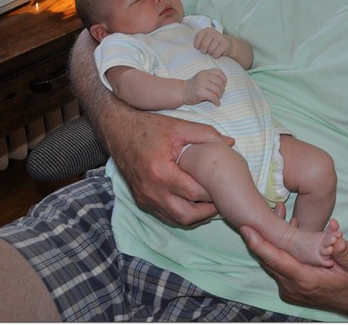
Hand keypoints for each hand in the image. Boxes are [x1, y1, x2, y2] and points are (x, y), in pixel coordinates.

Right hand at [104, 111, 234, 226]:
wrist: (117, 131)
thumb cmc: (148, 128)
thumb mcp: (179, 126)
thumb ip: (206, 134)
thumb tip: (230, 143)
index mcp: (161, 172)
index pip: (194, 192)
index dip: (212, 193)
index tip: (224, 187)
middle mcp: (151, 190)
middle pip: (185, 215)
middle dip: (206, 212)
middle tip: (220, 202)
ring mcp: (145, 198)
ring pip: (176, 220)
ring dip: (194, 216)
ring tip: (209, 205)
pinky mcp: (142, 200)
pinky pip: (165, 215)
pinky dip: (181, 214)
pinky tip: (192, 204)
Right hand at [184, 68, 225, 105]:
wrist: (183, 92)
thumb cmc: (195, 86)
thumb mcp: (202, 77)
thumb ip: (212, 77)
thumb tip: (224, 84)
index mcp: (205, 72)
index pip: (219, 72)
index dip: (224, 79)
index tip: (223, 85)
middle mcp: (203, 76)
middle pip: (220, 82)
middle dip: (222, 89)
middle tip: (220, 94)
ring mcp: (201, 84)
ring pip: (218, 90)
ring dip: (220, 96)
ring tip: (217, 98)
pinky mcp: (200, 92)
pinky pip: (213, 97)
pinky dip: (217, 101)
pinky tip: (217, 103)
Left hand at [194, 27, 230, 57]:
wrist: (227, 44)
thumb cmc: (213, 43)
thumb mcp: (205, 39)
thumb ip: (198, 41)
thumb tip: (190, 46)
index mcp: (207, 30)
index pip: (198, 37)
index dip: (197, 45)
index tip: (198, 48)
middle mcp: (213, 32)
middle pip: (204, 44)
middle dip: (204, 50)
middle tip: (207, 50)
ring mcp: (220, 37)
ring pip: (210, 50)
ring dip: (210, 53)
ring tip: (213, 50)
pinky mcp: (225, 44)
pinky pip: (216, 53)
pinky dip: (216, 55)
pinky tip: (218, 52)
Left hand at [242, 220, 347, 315]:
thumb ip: (344, 252)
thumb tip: (336, 238)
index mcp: (306, 281)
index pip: (276, 260)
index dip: (259, 244)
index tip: (246, 228)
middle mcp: (294, 287)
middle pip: (270, 259)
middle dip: (263, 235)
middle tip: (261, 211)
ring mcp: (292, 289)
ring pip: (274, 261)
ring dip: (273, 240)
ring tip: (277, 213)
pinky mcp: (294, 287)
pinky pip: (281, 265)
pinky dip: (282, 248)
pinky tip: (290, 228)